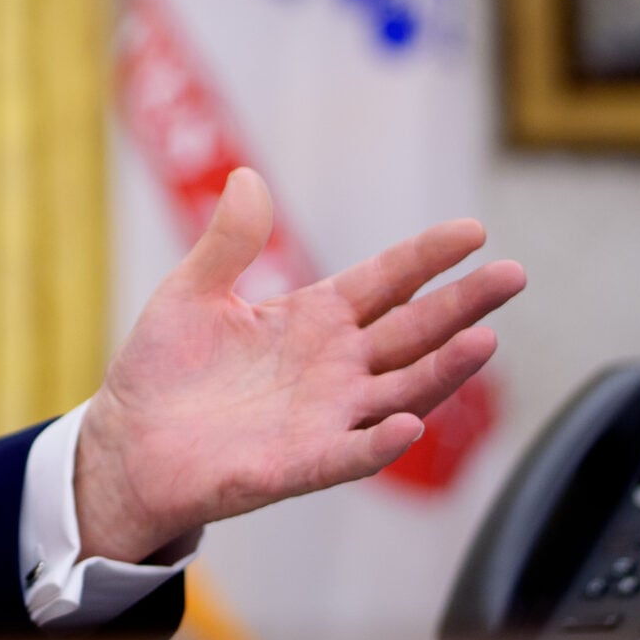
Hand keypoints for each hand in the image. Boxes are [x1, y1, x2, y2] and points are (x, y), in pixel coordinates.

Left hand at [75, 168, 524, 563]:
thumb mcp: (192, 292)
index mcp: (311, 319)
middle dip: (462, 305)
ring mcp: (325, 416)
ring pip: (401, 390)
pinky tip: (409, 422)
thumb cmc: (164, 369)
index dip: (426, 257)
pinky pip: (352, 453)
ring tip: (485, 339)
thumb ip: (227, 242)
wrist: (127, 441)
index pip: (385, 281)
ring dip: (443, 370)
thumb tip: (246, 176)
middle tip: (513, 275)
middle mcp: (333, 367)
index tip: (474, 230)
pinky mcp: (300, 464)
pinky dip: (382, 440)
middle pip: (412, 331)